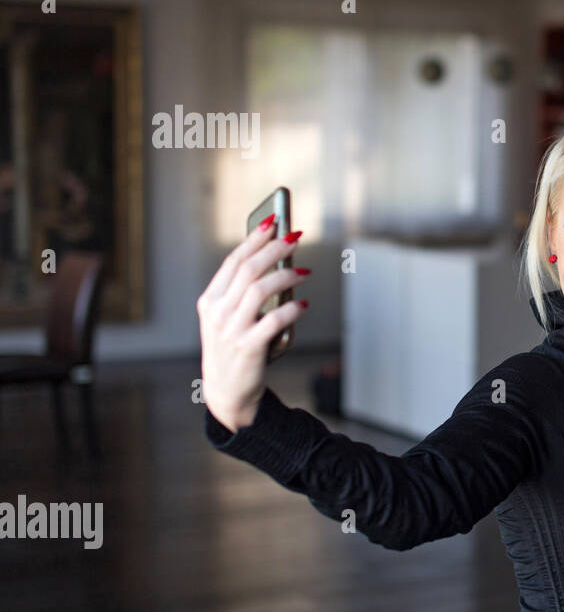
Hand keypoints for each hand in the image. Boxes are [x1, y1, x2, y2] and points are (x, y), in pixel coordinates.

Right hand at [196, 219, 307, 431]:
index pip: (233, 261)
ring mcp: (231, 330)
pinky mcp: (248, 347)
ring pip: (261, 290)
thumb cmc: (234, 347)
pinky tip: (303, 303)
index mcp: (210, 300)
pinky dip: (292, 308)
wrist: (227, 391)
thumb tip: (279, 259)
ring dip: (287, 275)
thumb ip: (245, 292)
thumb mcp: (230, 317)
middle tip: (295, 237)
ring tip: (305, 271)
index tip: (273, 220)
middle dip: (274, 249)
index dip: (254, 238)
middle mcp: (217, 312)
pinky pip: (274, 320)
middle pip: (249, 270)